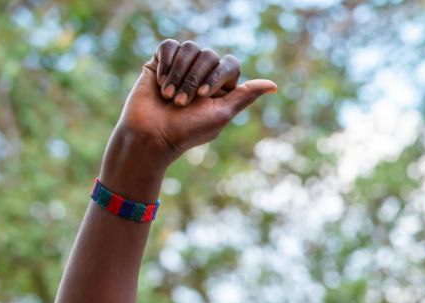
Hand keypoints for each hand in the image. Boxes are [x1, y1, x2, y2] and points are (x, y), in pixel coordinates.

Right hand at [112, 39, 276, 163]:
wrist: (150, 134)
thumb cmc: (187, 130)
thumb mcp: (221, 114)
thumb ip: (245, 96)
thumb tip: (273, 86)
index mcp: (221, 87)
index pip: (230, 63)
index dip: (217, 76)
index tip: (203, 95)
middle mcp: (202, 74)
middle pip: (209, 55)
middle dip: (194, 78)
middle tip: (181, 103)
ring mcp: (181, 67)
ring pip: (190, 48)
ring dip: (179, 74)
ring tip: (169, 96)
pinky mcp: (160, 61)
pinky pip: (169, 46)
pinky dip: (166, 63)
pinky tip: (160, 82)